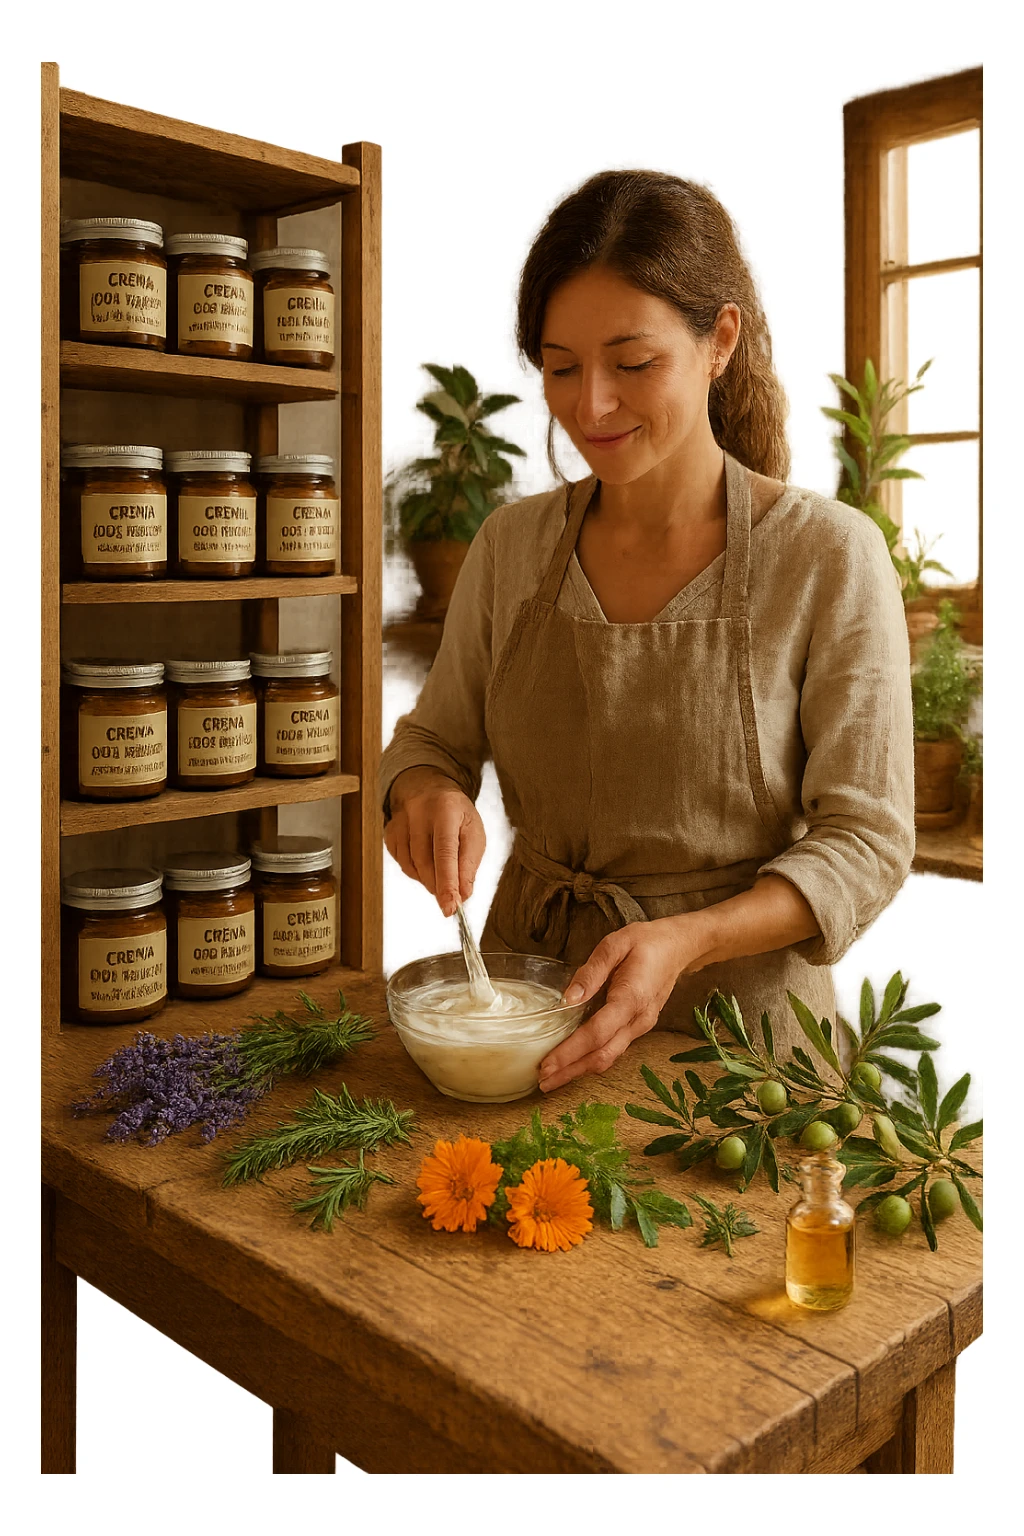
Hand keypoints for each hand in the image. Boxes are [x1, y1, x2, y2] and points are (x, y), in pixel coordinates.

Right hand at [384, 767, 485, 917]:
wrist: (429, 790)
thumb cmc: (456, 815)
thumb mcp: (474, 832)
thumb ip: (469, 864)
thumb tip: (463, 894)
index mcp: (446, 810)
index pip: (445, 853)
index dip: (447, 883)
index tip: (451, 907)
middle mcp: (419, 813)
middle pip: (425, 863)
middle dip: (439, 887)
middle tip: (451, 900)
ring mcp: (400, 823)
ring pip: (411, 867)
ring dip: (428, 880)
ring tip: (441, 874)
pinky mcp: (389, 833)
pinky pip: (402, 864)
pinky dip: (416, 872)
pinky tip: (426, 862)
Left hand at [538, 918, 693, 1091]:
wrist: (678, 947)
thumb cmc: (646, 942)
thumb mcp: (614, 944)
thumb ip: (590, 972)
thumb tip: (567, 999)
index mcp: (630, 998)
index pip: (596, 1034)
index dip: (570, 1052)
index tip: (546, 1065)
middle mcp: (638, 1020)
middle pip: (602, 1056)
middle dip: (572, 1072)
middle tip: (544, 1082)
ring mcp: (641, 1027)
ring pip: (609, 1057)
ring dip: (581, 1070)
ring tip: (554, 1077)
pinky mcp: (639, 1027)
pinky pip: (614, 1049)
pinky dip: (592, 1059)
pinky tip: (575, 1061)